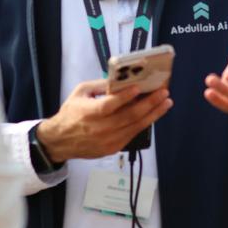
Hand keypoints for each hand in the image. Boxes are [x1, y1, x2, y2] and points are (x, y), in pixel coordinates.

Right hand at [37, 79, 172, 161]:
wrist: (61, 141)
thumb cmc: (71, 113)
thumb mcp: (80, 93)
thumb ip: (100, 86)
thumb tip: (121, 79)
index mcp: (89, 112)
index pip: (110, 105)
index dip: (125, 97)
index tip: (139, 88)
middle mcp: (100, 128)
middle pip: (129, 116)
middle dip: (150, 103)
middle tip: (164, 93)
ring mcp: (108, 140)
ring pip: (135, 126)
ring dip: (153, 114)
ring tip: (166, 103)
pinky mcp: (113, 148)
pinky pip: (133, 134)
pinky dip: (144, 123)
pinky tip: (154, 114)